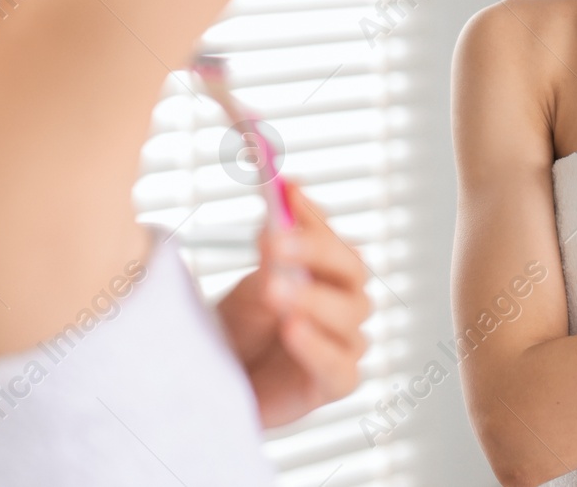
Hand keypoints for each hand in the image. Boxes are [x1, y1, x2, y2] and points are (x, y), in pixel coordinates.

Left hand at [215, 181, 371, 427]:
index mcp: (329, 272)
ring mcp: (345, 341)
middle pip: (351, 268)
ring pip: (349, 314)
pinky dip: (317, 347)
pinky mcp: (336, 382)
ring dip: (313, 299)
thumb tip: (284, 199)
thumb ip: (273, 253)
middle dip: (314, 250)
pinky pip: (340, 366)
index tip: (285, 191)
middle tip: (276, 242)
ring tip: (276, 292)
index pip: (332, 234)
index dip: (312, 214)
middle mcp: (345, 301)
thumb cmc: (244, 332)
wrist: (225, 385)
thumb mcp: (251, 287)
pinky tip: (293, 331)